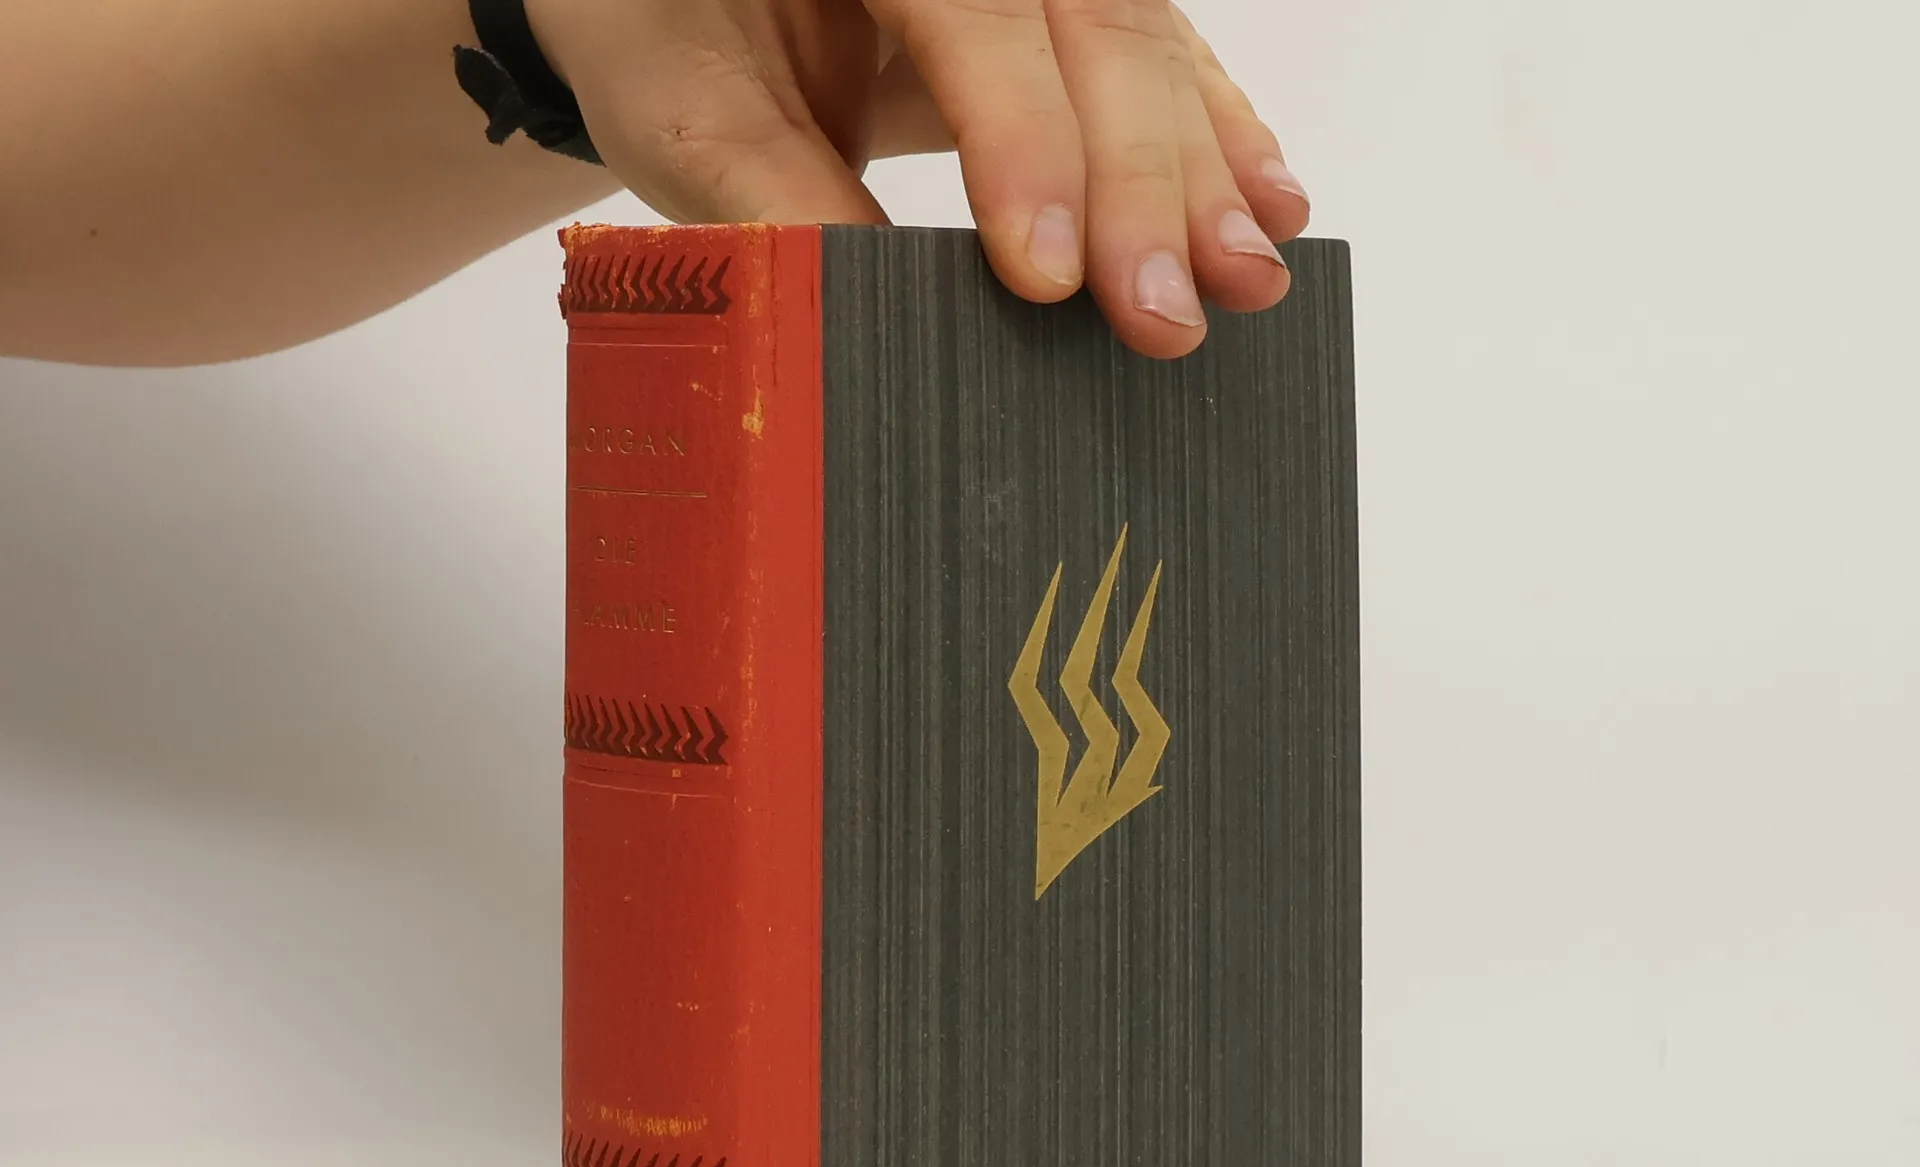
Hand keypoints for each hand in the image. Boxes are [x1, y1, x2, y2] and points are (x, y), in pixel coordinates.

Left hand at [525, 0, 1309, 358]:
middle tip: (1162, 313)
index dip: (1023, 140)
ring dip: (1202, 165)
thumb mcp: (687, 115)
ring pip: (1141, 34)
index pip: (975, 8)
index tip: (1047, 276)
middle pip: (1088, 18)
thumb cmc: (663, 35)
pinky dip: (1216, 132)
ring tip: (1244, 275)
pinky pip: (1159, 50)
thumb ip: (783, 198)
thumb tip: (884, 314)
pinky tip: (1266, 200)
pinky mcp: (1064, 1)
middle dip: (1139, 176)